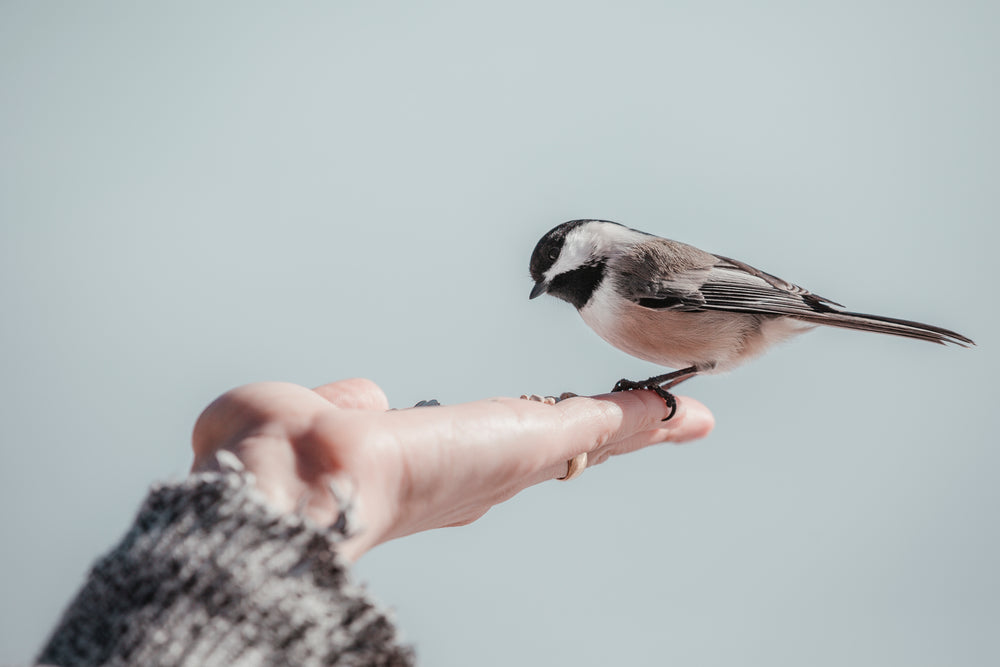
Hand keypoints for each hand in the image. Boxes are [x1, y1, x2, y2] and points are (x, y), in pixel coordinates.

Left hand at [191, 379, 714, 560]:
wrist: (295, 481)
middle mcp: (479, 475)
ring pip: (591, 440)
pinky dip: (643, 422)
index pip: (497, 453)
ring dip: (636, 428)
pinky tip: (685, 415)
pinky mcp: (531, 444)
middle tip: (655, 427)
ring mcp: (509, 463)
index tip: (560, 434)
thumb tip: (356, 397)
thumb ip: (344, 405)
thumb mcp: (313, 415)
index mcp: (432, 470)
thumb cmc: (282, 456)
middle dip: (608, 439)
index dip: (532, 444)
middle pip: (562, 451)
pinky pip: (602, 428)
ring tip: (682, 418)